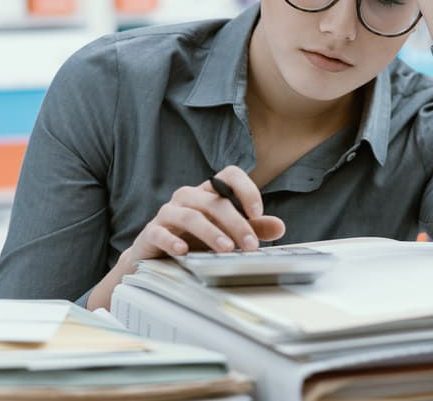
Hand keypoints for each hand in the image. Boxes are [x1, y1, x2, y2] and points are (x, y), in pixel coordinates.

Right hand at [86, 168, 284, 310]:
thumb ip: (251, 228)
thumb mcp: (225, 233)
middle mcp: (188, 197)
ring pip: (191, 216)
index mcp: (208, 193)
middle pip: (214, 201)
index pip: (229, 175)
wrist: (155, 257)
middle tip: (250, 245)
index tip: (257, 213)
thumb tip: (280, 226)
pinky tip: (184, 252)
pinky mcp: (151, 232)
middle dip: (235, 223)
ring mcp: (168, 213)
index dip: (245, 190)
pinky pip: (161, 232)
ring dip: (211, 233)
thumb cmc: (193, 240)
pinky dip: (173, 241)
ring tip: (226, 249)